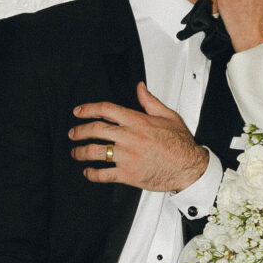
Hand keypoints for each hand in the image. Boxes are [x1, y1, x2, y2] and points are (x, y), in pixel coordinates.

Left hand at [70, 85, 209, 191]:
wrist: (189, 167)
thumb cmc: (180, 144)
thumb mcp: (168, 116)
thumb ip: (150, 101)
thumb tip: (140, 88)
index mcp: (137, 121)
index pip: (106, 110)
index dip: (88, 109)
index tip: (79, 112)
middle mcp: (129, 137)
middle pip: (96, 130)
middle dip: (79, 130)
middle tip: (73, 133)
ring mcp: (127, 156)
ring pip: (95, 152)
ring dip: (81, 152)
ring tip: (76, 153)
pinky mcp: (128, 174)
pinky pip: (104, 174)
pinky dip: (92, 174)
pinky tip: (88, 172)